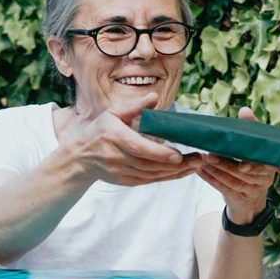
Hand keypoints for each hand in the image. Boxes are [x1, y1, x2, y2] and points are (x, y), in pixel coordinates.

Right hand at [59, 93, 203, 186]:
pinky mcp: (125, 181)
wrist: (80, 156)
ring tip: (195, 164)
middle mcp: (116, 157)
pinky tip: (181, 171)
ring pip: (152, 175)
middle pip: (150, 164)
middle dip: (177, 164)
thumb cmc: (100, 130)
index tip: (178, 155)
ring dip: (176, 172)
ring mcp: (120, 172)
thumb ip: (134, 106)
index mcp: (114, 136)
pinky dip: (166, 177)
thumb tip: (153, 97)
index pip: (139, 148)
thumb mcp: (113, 113)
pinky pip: (149, 181)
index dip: (159, 154)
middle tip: (199, 158)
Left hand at [196, 107, 275, 223]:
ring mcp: (253, 191)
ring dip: (215, 171)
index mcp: (270, 165)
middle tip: (209, 155)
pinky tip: (200, 171)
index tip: (241, 163)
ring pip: (233, 182)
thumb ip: (251, 128)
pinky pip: (224, 189)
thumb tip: (245, 110)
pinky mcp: (240, 199)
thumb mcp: (254, 147)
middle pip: (244, 174)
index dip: (251, 164)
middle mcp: (265, 180)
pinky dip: (211, 179)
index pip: (262, 164)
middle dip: (225, 164)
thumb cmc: (252, 163)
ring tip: (202, 161)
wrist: (252, 197)